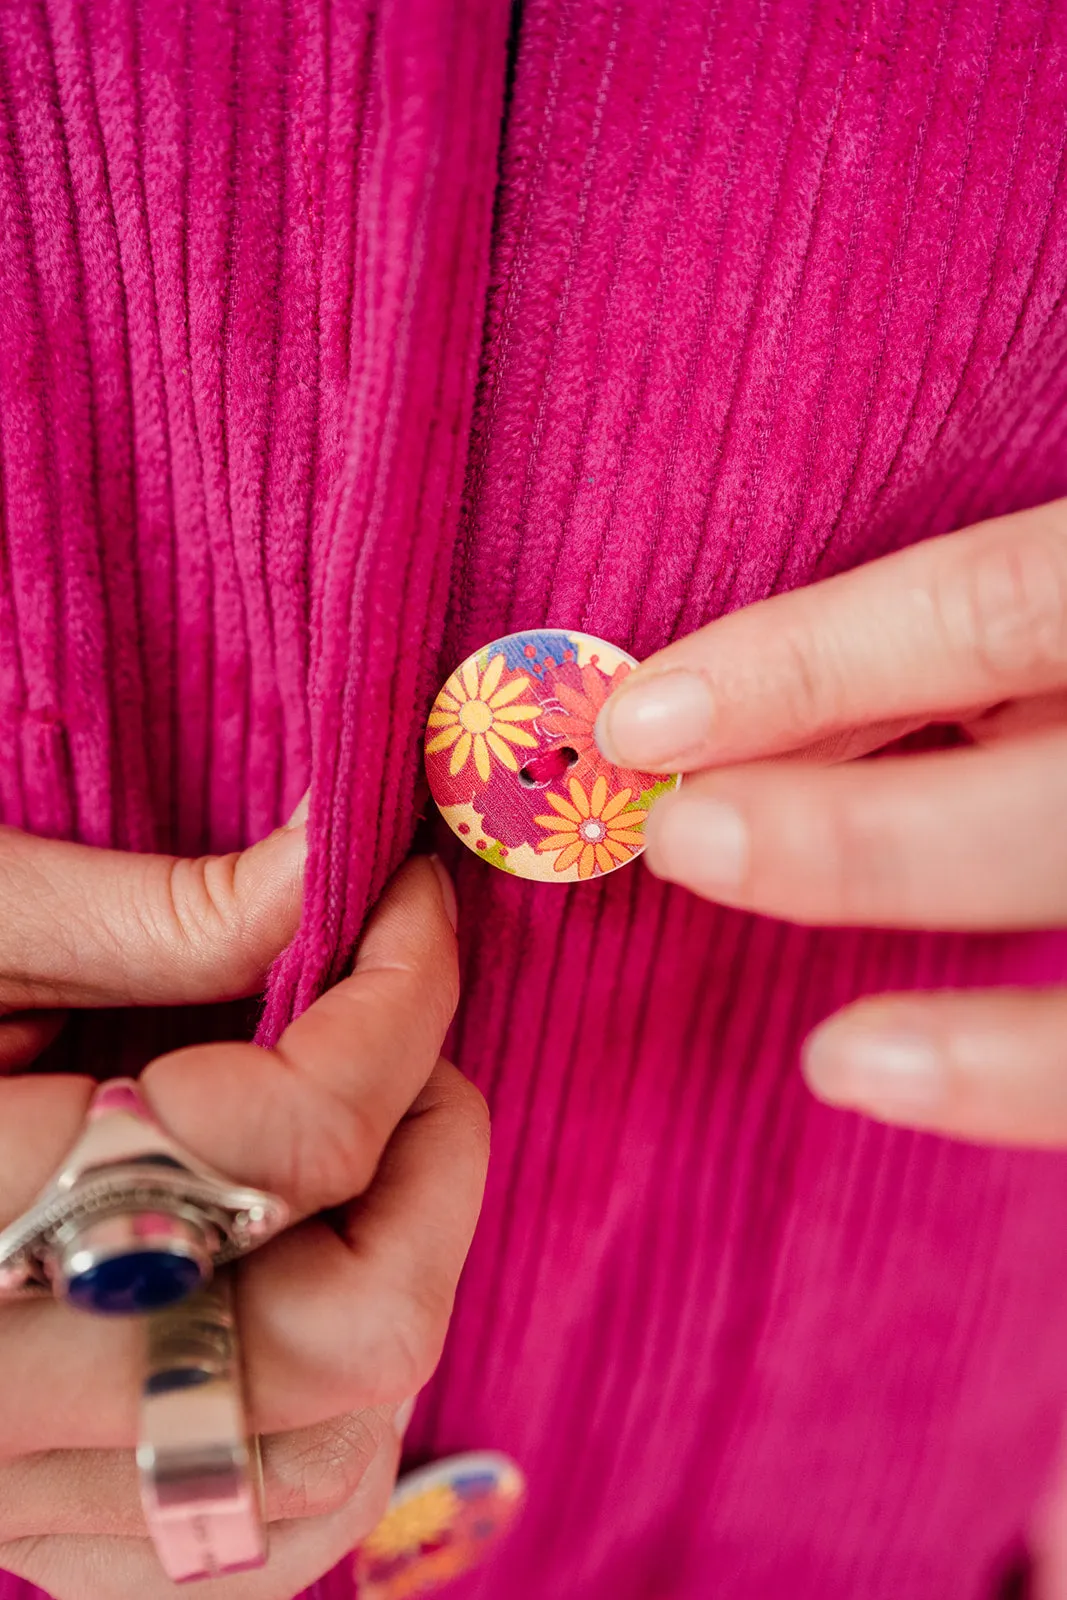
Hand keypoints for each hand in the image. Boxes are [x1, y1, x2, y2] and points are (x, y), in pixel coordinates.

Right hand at [0, 824, 483, 1599]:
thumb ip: (144, 915)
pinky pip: (250, 1542)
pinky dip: (327, 1420)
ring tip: (370, 1144)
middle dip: (430, 1158)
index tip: (412, 907)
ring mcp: (4, 1496)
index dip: (396, 1003)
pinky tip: (298, 1289)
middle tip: (410, 1035)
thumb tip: (336, 865)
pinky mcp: (23, 1534)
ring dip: (402, 1282)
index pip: (283, 1146)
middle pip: (345, 1339)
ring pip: (328, 1463)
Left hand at [596, 497, 1066, 1148]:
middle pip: (1056, 810)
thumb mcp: (1061, 604)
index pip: (998, 610)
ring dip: (1001, 1051)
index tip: (641, 717)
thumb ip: (960, 656)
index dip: (810, 663)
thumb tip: (735, 731)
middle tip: (688, 846)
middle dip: (865, 840)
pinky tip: (931, 1101)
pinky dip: (1042, 1088)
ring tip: (837, 1062)